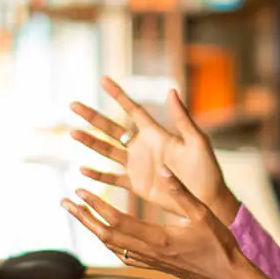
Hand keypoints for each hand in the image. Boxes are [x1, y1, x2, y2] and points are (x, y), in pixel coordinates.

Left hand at [62, 167, 277, 278]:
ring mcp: (149, 261)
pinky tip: (103, 234)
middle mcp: (149, 252)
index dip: (95, 205)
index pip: (117, 220)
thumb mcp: (203, 213)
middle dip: (83, 218)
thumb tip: (161, 169)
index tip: (79, 191)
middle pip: (106, 235)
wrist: (227, 276)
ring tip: (78, 213)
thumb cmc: (219, 245)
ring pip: (111, 245)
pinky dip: (107, 241)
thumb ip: (180, 191)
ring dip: (92, 229)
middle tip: (66, 202)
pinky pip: (122, 254)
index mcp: (158, 238)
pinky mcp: (153, 265)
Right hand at [69, 76, 237, 221]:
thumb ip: (182, 118)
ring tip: (72, 133)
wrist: (206, 199)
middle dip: (92, 117)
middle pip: (111, 128)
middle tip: (73, 105)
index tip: (103, 79)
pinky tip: (82, 170)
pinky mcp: (136, 184)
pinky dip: (98, 174)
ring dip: (90, 142)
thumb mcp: (196, 141)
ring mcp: (137, 165)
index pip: (132, 109)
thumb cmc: (206, 169)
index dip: (117, 95)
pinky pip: (113, 178)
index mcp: (156, 133)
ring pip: (107, 150)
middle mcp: (142, 146)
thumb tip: (171, 90)